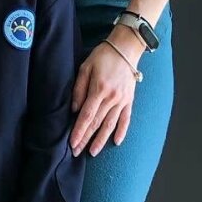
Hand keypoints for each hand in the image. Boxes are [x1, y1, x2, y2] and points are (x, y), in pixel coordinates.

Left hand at [69, 25, 144, 156]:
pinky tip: (116, 141)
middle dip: (86, 139)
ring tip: (93, 151)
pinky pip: (126, 119)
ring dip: (101, 140)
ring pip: (110, 125)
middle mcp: (112, 98)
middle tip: (77, 152)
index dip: (79, 131)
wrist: (125, 48)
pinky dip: (122, 131)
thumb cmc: (103, 56)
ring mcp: (122, 100)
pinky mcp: (129, 100)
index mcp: (99, 89)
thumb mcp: (86, 67)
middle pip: (97, 123)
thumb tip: (75, 109)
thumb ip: (79, 88)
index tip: (72, 143)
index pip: (87, 116)